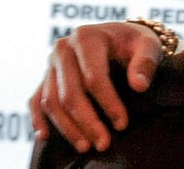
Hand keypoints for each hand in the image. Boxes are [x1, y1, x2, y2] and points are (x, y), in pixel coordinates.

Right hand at [28, 21, 162, 151]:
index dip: (108, 103)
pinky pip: (36, 100)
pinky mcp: (45, 77)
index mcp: (86, 37)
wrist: (118, 36)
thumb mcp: (147, 45)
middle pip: (70, 93)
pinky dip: (38, 119)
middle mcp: (63, 49)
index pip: (93, 76)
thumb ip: (145, 62)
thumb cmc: (134, 42)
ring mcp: (51, 64)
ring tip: (85, 146)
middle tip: (103, 143)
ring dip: (67, 127)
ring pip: (51, 101)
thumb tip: (139, 86)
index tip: (122, 124)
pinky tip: (45, 136)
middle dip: (87, 121)